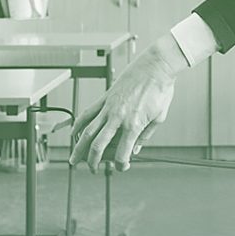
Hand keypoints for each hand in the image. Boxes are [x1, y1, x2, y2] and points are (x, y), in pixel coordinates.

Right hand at [71, 36, 181, 171]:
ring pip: (88, 131)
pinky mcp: (105, 97)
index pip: (122, 153)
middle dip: (93, 161)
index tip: (123, 166)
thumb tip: (135, 149)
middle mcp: (118, 117)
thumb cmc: (160, 89)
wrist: (156, 66)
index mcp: (134, 124)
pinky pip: (87, 113)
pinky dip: (78, 124)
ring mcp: (109, 107)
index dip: (121, 165)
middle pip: (98, 145)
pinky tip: (74, 133)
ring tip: (75, 159)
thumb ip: (145, 135)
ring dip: (79, 148)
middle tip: (93, 169)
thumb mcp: (159, 117)